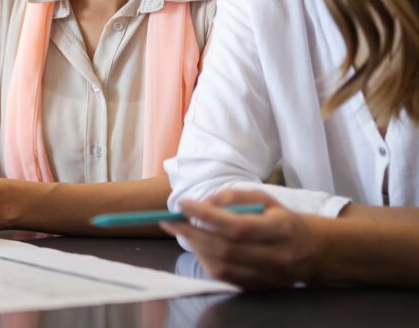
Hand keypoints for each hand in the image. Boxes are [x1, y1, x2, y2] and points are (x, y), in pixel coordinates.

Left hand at [161, 190, 323, 288]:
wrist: (314, 250)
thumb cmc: (283, 219)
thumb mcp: (264, 198)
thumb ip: (234, 197)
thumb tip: (203, 203)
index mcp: (280, 228)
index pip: (237, 226)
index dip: (206, 216)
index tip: (183, 205)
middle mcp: (277, 256)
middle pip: (225, 249)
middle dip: (192, 233)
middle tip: (170, 221)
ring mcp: (269, 276)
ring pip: (222, 267)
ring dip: (196, 248)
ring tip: (184, 232)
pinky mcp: (260, 287)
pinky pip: (226, 278)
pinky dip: (206, 262)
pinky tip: (199, 248)